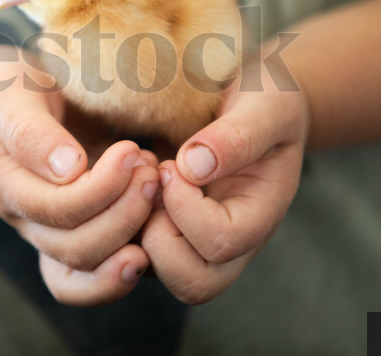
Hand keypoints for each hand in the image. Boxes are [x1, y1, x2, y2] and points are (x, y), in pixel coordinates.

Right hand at [0, 45, 159, 305]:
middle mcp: (24, 217)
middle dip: (122, 215)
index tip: (130, 151)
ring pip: (90, 264)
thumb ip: (30, 131)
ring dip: (131, 231)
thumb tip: (69, 170)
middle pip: (74, 248)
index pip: (51, 208)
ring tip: (156, 186)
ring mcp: (49, 229)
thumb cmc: (0, 85)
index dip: (98, 190)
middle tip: (152, 172)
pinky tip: (155, 231)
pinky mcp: (75, 228)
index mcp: (2, 182)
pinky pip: (95, 274)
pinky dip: (127, 260)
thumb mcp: (5, 93)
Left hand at [141, 68, 307, 303]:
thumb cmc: (264, 96)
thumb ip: (238, 135)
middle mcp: (228, 243)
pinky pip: (127, 253)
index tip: (171, 163)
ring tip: (134, 180)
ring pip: (154, 275)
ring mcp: (193, 242)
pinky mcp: (160, 231)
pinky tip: (119, 179)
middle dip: (158, 235)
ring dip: (132, 230)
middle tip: (148, 183)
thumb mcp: (266, 103)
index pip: (222, 243)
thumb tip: (192, 167)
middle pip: (193, 283)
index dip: (187, 208)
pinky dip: (114, 223)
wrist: (250, 96)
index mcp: (259, 215)